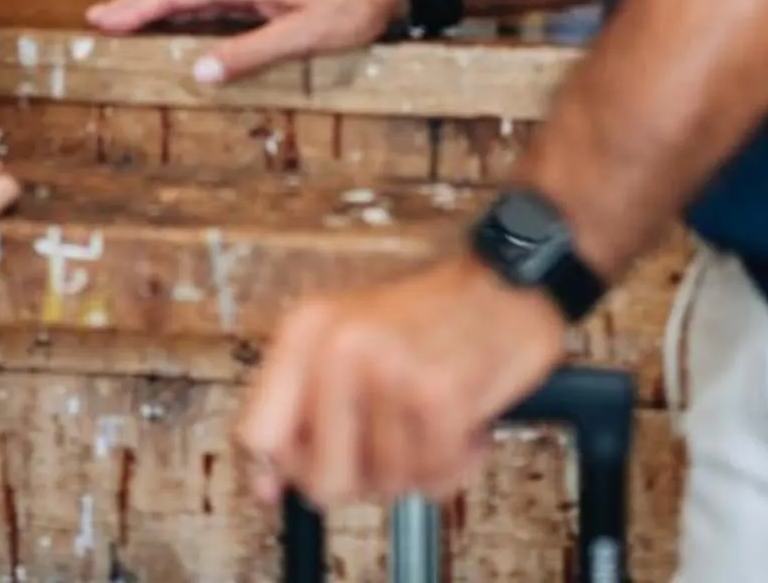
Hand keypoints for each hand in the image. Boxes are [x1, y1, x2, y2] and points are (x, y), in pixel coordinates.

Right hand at [84, 0, 406, 84]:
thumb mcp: (302, 37)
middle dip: (135, 2)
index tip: (103, 19)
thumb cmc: (353, 6)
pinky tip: (177, 22)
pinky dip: (185, 8)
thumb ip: (249, 53)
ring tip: (125, 20)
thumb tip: (200, 70)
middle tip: (98, 20)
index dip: (136, 6)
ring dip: (157, 4)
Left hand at [238, 253, 568, 508]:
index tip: (304, 473)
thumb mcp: (348, 342)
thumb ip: (299, 411)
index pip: (257, 435)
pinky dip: (457, 462)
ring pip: (386, 484)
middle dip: (365, 477)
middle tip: (394, 442)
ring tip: (434, 418)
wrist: (510, 280)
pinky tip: (465, 422)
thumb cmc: (433, 317)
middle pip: (323, 479)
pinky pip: (436, 477)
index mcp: (307, 332)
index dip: (283, 469)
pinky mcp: (440, 395)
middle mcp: (340, 346)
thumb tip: (264, 488)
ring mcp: (390, 370)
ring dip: (421, 466)